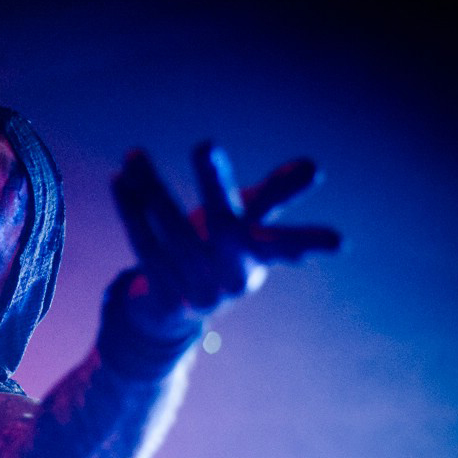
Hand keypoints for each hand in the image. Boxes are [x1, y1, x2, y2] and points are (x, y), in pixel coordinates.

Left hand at [110, 143, 340, 329]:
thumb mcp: (246, 226)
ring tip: (134, 153)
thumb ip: (274, 196)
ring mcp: (198, 293)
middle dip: (215, 185)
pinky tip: (119, 180)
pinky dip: (130, 210)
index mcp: (257, 258)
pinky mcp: (163, 299)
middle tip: (205, 145)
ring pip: (172, 231)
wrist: (166, 312)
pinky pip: (144, 245)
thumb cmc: (214, 255)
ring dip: (151, 187)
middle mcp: (233, 279)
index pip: (283, 243)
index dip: (306, 241)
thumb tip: (314, 167)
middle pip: (224, 226)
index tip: (338, 242)